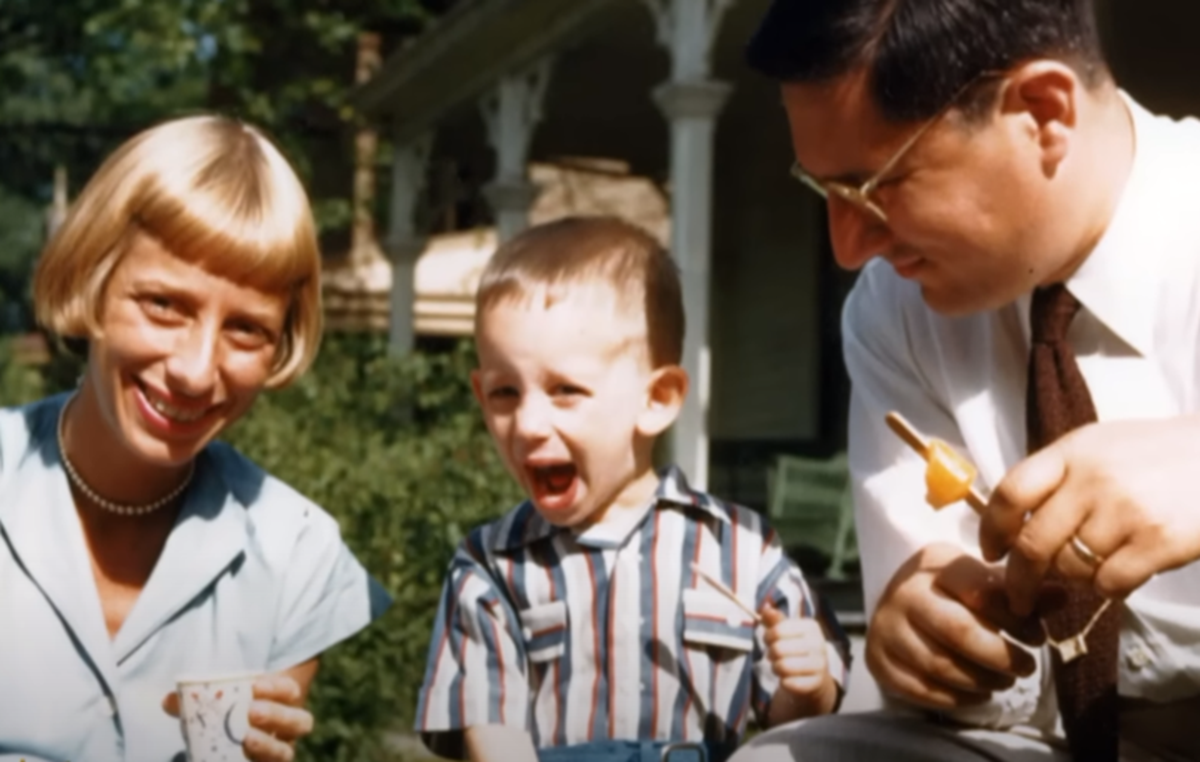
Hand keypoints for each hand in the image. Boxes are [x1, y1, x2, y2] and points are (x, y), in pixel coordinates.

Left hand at [164, 673, 314, 761]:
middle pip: (300, 721)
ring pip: (287, 752)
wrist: (231, 749)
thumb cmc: (227, 718)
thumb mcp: (215, 705)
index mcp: (281, 703)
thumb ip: (195, 702)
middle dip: (279, 715)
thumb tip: (168, 700)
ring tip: (246, 740)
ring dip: (269, 745)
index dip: (277, 687)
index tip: (255, 686)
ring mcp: (279, 754)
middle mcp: (287, 731)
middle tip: (252, 712)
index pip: (290, 691)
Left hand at [761, 601, 836, 719]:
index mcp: (811, 626)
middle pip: (778, 649)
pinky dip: (783, 682)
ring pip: (783, 666)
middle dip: (771, 654)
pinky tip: (789, 678)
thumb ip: (774, 619)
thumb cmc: (795, 648)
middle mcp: (819, 643)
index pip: (778, 630)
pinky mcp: (817, 683)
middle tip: (775, 655)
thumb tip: (765, 607)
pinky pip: (789, 683)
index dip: (768, 636)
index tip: (770, 640)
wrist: (814, 676)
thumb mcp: (785, 631)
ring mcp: (820, 664)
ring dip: (776, 668)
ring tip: (781, 666)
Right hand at [865, 543, 1047, 709]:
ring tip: (1005, 681)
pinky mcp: (878, 660)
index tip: (1038, 637)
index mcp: (933, 566)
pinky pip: (923, 689)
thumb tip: (1064, 597)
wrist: (901, 602)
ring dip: (983, 680)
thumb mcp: (986, 582)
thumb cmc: (955, 593)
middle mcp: (903, 593)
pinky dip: (958, 698)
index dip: (1017, 620)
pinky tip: (978, 692)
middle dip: (1001, 656)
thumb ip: (1023, 593)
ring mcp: (886, 628)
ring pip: (941, 666)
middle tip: (1026, 667)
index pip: (981, 594)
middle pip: (959, 632)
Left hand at [980, 417, 1199, 614]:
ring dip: (1073, 578)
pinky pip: (1110, 583)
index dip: (991, 528)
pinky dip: (1109, 588)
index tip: (990, 551)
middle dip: (1018, 579)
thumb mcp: (1099, 446)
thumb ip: (1057, 476)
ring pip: (1071, 568)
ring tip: (1092, 566)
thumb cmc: (1156, 454)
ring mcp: (1126, 511)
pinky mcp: (1158, 541)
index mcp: (1072, 452)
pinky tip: (1123, 572)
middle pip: (1032, 543)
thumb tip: (1011, 522)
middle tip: (1019, 596)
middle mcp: (1093, 480)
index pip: (1011, 492)